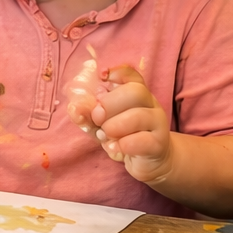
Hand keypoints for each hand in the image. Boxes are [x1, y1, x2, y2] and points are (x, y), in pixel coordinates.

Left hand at [87, 65, 172, 183]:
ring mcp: (157, 123)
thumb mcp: (101, 124)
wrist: (148, 161)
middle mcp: (150, 104)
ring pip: (140, 116)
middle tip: (97, 118)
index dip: (117, 72)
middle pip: (136, 92)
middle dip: (110, 104)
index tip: (101, 77)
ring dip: (115, 126)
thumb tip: (74, 108)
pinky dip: (122, 145)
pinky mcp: (159, 144)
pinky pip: (142, 140)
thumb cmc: (122, 136)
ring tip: (105, 135)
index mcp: (136, 93)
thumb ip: (87, 115)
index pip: (132, 75)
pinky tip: (113, 148)